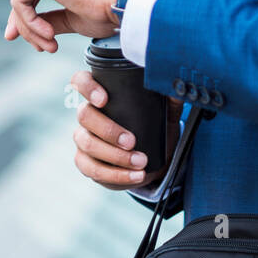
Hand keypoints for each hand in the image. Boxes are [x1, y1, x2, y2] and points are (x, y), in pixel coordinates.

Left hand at [4, 0, 120, 52]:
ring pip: (21, 1)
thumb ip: (51, 18)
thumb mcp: (72, 16)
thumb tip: (32, 27)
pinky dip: (30, 23)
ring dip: (32, 29)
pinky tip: (49, 34)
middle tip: (40, 48)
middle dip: (27, 26)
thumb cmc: (107, 7)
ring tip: (50, 44)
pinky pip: (20, 2)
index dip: (28, 18)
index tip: (38, 41)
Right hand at [68, 70, 182, 190]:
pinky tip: (135, 175)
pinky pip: (93, 169)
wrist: (150, 159)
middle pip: (84, 115)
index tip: (104, 100)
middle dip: (109, 130)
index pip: (81, 81)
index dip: (87, 88)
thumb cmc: (150, 129)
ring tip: (140, 162)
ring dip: (115, 156)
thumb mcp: (164, 114)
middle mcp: (87, 115)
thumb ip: (171, 100)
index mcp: (100, 95)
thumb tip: (177, 89)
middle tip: (131, 141)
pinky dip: (116, 175)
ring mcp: (83, 139)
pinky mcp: (85, 162)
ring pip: (88, 144)